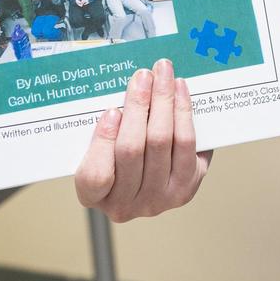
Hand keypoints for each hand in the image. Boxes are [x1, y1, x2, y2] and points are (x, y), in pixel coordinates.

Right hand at [75, 59, 211, 220]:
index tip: (112, 109)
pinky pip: (186, 144)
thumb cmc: (117, 156)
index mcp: (94, 196)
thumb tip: (126, 90)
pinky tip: (179, 91)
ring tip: (163, 75)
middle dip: (139, 105)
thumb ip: (104, 128)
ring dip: (163, 101)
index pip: (95, 176)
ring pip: (161, 142)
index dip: (104, 141)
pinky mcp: (185, 188)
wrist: (151, 180)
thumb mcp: (99, 146)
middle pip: (132, 150)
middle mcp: (124, 205)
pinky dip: (183, 113)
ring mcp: (157, 200)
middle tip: (143, 75)